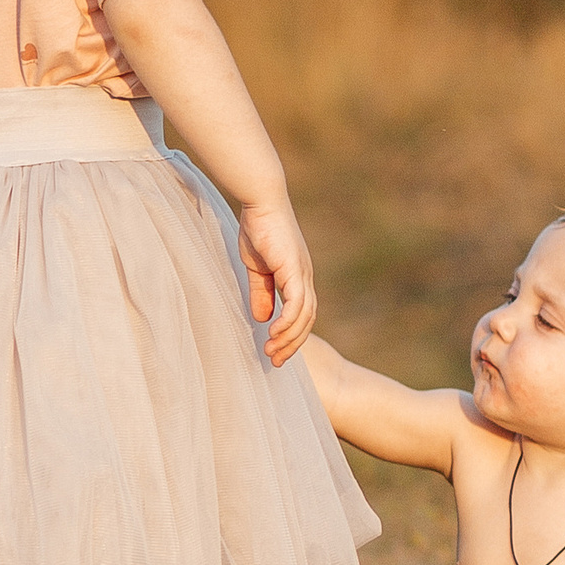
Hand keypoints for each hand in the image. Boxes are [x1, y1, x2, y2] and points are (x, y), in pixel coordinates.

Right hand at [235, 193, 317, 365]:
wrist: (261, 202)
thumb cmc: (258, 229)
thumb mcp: (257, 268)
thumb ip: (261, 292)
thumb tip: (262, 319)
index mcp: (297, 277)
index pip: (301, 314)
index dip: (291, 335)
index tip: (275, 352)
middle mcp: (305, 278)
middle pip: (307, 320)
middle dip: (292, 344)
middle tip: (275, 362)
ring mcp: (303, 274)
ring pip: (304, 316)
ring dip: (288, 338)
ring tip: (271, 352)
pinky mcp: (295, 269)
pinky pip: (297, 304)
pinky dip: (288, 322)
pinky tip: (273, 333)